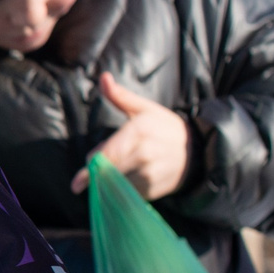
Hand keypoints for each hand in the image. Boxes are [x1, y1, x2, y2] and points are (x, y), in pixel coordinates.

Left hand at [69, 71, 191, 199]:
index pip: (106, 156)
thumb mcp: (144, 109)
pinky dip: (123, 191)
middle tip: (99, 170)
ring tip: (123, 170)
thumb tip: (103, 78)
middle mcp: (143, 154)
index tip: (76, 185)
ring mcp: (149, 174)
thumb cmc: (164, 128)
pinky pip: (128, 194)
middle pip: (106, 172)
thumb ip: (120, 96)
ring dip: (110, 182)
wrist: (197, 150)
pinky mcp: (153, 190)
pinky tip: (131, 180)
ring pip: (115, 184)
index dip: (88, 172)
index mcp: (138, 131)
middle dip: (98, 172)